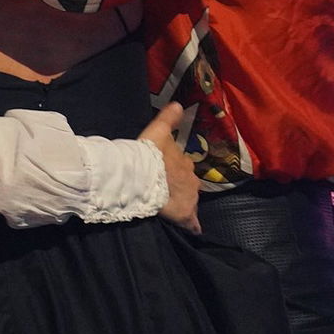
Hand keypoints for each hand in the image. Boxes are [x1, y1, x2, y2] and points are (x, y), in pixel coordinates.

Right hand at [138, 102, 199, 231]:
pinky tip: (192, 229)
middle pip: (188, 184)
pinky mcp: (184, 214)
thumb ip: (168, 118)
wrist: (141, 176)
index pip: (183, 166)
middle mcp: (191, 180)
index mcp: (184, 162)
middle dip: (180, 186)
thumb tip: (178, 104)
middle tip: (167, 190)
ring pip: (189, 201)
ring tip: (173, 207)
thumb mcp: (158, 130)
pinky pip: (191, 222)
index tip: (166, 173)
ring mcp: (189, 198)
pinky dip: (192, 225)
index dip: (174, 170)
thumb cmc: (148, 154)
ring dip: (183, 202)